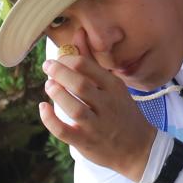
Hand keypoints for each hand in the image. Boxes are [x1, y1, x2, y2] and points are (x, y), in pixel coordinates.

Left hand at [37, 39, 159, 179]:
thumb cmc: (122, 113)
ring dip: (57, 94)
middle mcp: (107, 106)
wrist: (139, 149)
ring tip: (49, 85)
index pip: (88, 67)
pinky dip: (50, 119)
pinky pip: (64, 131)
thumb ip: (92, 61)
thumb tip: (77, 34)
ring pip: (74, 108)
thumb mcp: (113, 85)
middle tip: (48, 67)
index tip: (58, 59)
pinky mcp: (86, 142)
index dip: (68, 59)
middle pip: (80, 85)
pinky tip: (43, 108)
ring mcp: (96, 126)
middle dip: (59, 73)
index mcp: (114, 88)